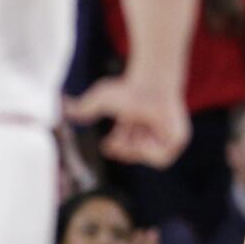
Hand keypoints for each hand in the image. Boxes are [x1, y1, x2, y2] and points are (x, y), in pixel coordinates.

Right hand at [64, 77, 189, 168]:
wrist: (152, 84)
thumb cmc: (128, 89)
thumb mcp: (102, 100)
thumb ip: (84, 107)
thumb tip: (66, 109)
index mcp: (134, 126)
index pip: (124, 147)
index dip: (116, 149)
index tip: (106, 145)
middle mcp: (149, 131)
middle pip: (134, 154)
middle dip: (124, 150)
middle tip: (116, 141)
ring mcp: (165, 136)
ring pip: (148, 158)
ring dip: (137, 148)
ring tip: (134, 133)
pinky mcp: (178, 139)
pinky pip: (163, 158)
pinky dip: (150, 152)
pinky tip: (145, 137)